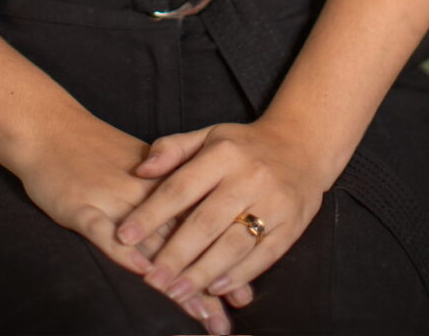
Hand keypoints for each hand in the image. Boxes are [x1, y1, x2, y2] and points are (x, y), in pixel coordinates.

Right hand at [15, 109, 241, 333]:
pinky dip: (124, 251)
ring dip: (176, 279)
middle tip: (224, 320)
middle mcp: (141, 193)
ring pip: (150, 244)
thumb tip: (197, 235)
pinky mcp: (81, 207)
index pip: (196, 224)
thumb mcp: (136, 170)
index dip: (218, 260)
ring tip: (200, 312)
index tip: (242, 297)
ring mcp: (111, 200)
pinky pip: (105, 232)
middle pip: (180, 239)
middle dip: (204, 282)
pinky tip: (143, 271)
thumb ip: (164, 200)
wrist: (49, 127)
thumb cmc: (93, 151)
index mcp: (159, 183)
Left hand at [114, 118, 324, 309]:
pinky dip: (237, 275)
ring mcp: (274, 203)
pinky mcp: (292, 226)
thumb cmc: (244, 146)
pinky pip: (262, 256)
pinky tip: (214, 288)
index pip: (181, 186)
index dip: (151, 213)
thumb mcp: (208, 136)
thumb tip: (140, 170)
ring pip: (233, 244)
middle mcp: (249, 177)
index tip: (125, 236)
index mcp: (224, 152)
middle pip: (206, 221)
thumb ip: (172, 149)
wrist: (303, 146)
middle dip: (175, 254)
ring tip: (176, 293)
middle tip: (151, 279)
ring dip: (202, 272)